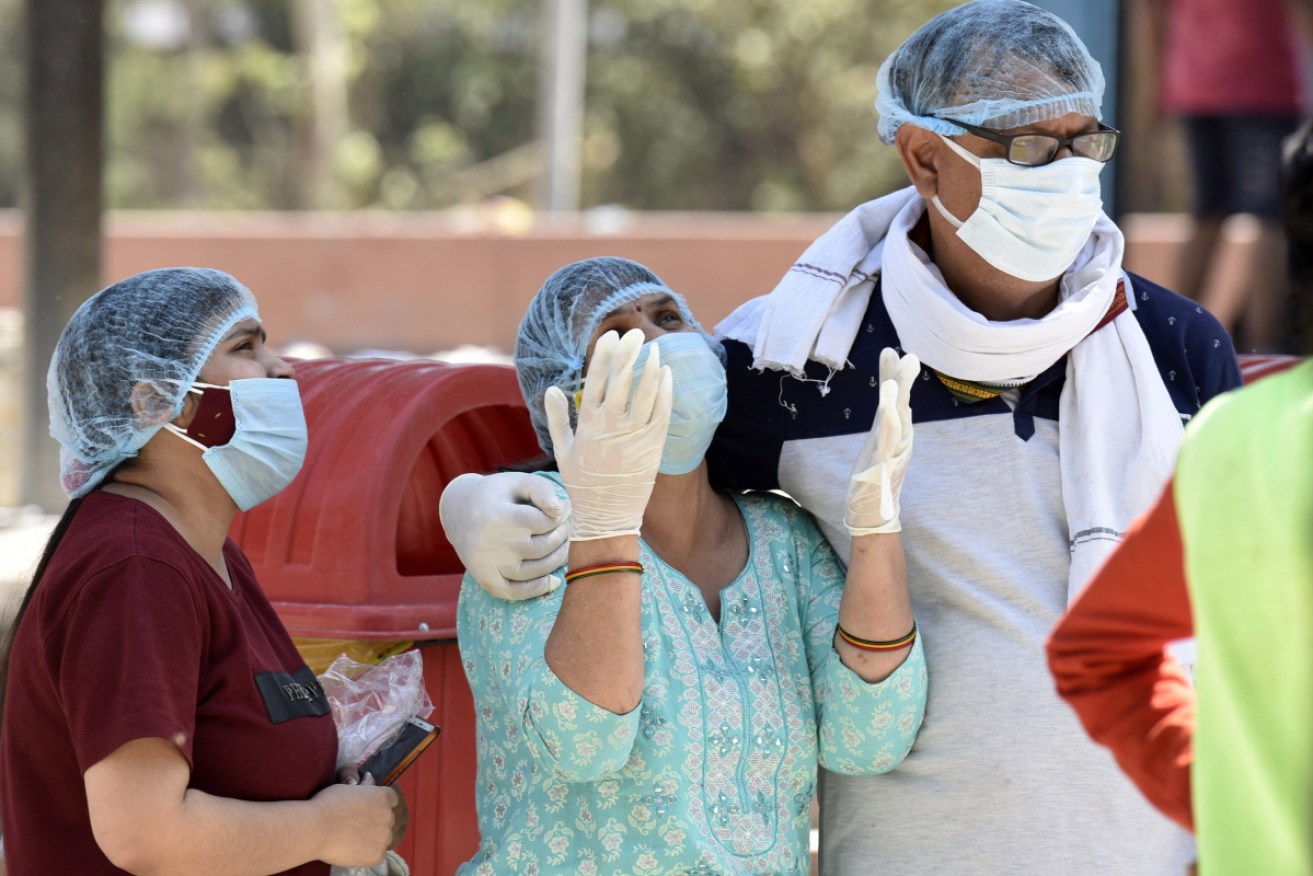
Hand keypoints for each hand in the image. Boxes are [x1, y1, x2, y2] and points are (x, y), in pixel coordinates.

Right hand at [312, 782, 398, 867]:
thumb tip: (370, 778)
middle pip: (389, 820)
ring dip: (372, 839)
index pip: (393, 800)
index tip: (369, 812)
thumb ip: (363, 786)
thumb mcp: (346, 788)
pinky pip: (378, 855)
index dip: (380, 806)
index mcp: (382, 796)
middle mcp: (388, 815)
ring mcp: (384, 836)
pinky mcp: (377, 854)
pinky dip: (367, 854)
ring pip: (384, 838)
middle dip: (377, 823)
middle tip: (356, 827)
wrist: (315, 829)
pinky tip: (352, 849)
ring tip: (351, 839)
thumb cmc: (326, 805)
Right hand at [439, 471, 571, 599]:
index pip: (544, 521)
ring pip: (535, 570)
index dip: (562, 515)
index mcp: (498, 515)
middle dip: (563, 535)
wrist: (458, 512)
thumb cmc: (495, 494)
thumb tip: (561, 510)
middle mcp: (491, 543)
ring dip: (558, 559)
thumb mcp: (516, 481)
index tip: (566, 509)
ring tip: (563, 545)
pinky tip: (553, 580)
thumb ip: (541, 489)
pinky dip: (537, 589)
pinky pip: (516, 592)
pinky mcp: (486, 579)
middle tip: (568, 526)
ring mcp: (488, 565)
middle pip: (543, 546)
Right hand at [545, 329, 672, 540]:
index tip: (611, 337)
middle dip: (629, 354)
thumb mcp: (563, 450)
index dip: (605, 355)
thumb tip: (552, 388)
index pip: (596, 380)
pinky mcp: (652, 447)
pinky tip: (667, 375)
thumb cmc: (582, 484)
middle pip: (621, 380)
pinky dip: (664, 392)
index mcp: (588, 424)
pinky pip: (661, 413)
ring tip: (655, 349)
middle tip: (636, 334)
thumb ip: (557, 417)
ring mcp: (633, 436)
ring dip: (649, 368)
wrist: (606, 517)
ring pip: (644, 393)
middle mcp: (610, 426)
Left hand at [845, 347, 918, 534]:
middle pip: (900, 403)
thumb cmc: (875, 478)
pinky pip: (889, 442)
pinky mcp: (885, 465)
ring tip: (895, 379)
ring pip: (897, 420)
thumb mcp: (879, 445)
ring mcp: (894, 452)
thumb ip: (889, 424)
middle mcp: (898, 438)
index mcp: (894, 431)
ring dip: (897, 398)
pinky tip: (890, 409)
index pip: (893, 398)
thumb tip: (902, 405)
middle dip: (902, 380)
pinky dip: (891, 423)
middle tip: (908, 356)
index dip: (891, 375)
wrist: (874, 513)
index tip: (888, 351)